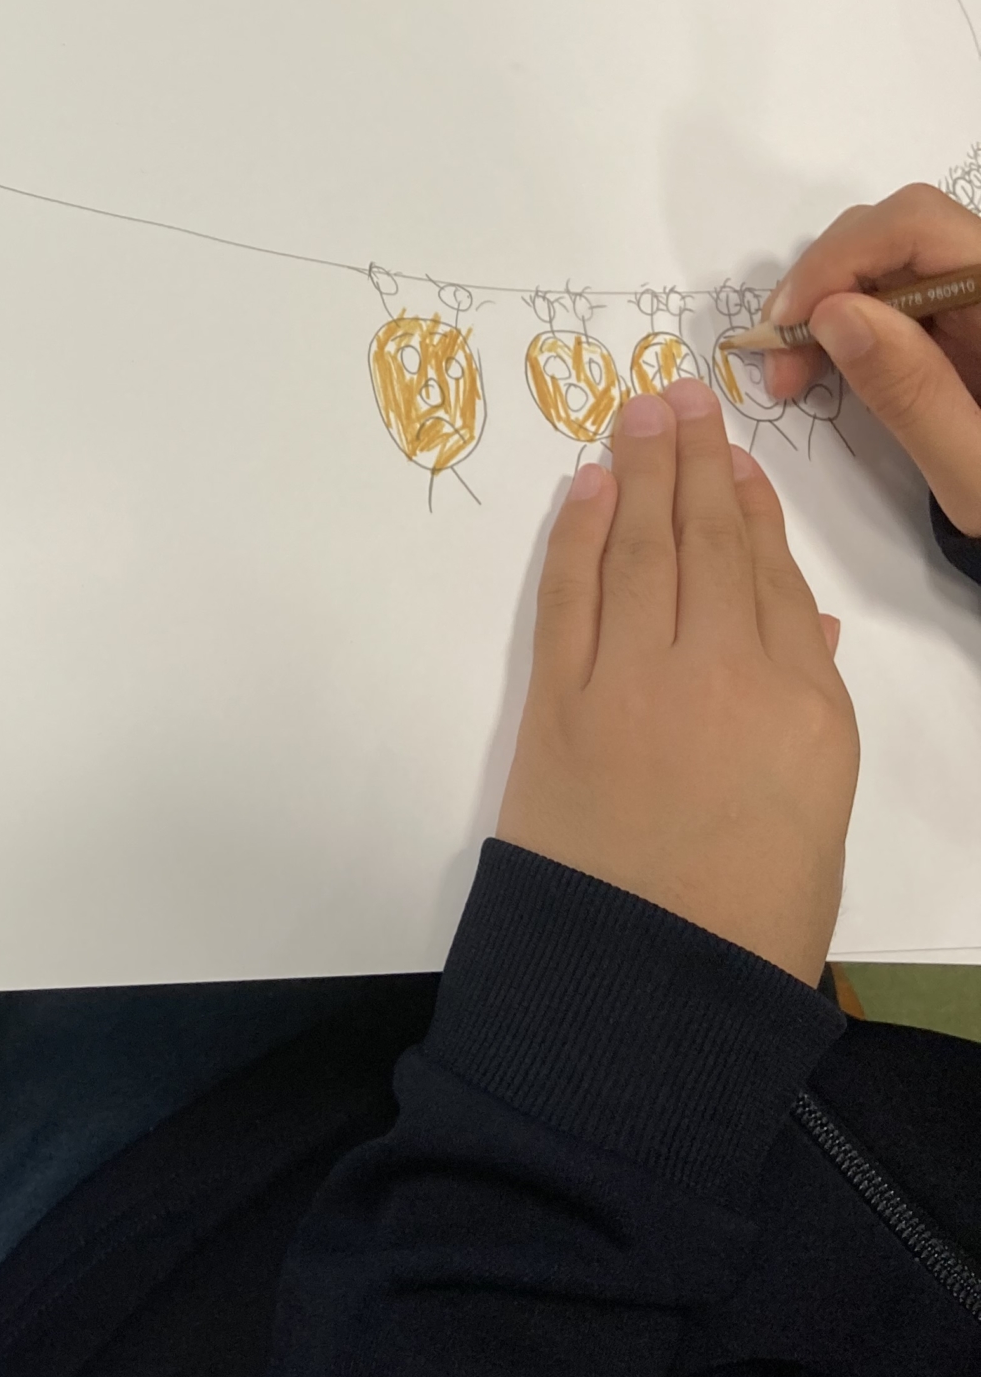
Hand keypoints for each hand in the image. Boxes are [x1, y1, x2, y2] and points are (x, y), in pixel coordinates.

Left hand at [498, 378, 857, 983]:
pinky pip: (571, 594)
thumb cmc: (749, 916)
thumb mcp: (816, 806)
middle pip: (707, 542)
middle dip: (695, 461)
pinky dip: (579, 534)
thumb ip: (807, 699)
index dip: (750, 506)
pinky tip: (587, 488)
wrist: (646, 984)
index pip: (772, 574)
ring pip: (642, 549)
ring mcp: (634, 680)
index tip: (733, 456)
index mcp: (804, 703)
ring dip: (639, 472)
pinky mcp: (560, 702)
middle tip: (678, 392)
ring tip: (639, 411)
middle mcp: (723, 672)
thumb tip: (798, 620)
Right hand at [762, 184, 980, 534]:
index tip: (787, 324)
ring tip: (792, 371)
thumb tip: (832, 315)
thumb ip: (913, 395)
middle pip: (897, 231)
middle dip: (823, 283)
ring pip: (886, 256)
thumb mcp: (977, 473)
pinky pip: (895, 290)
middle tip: (778, 360)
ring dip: (825, 303)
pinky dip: (846, 320)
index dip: (841, 258)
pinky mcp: (966, 316)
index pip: (920, 226)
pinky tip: (822, 363)